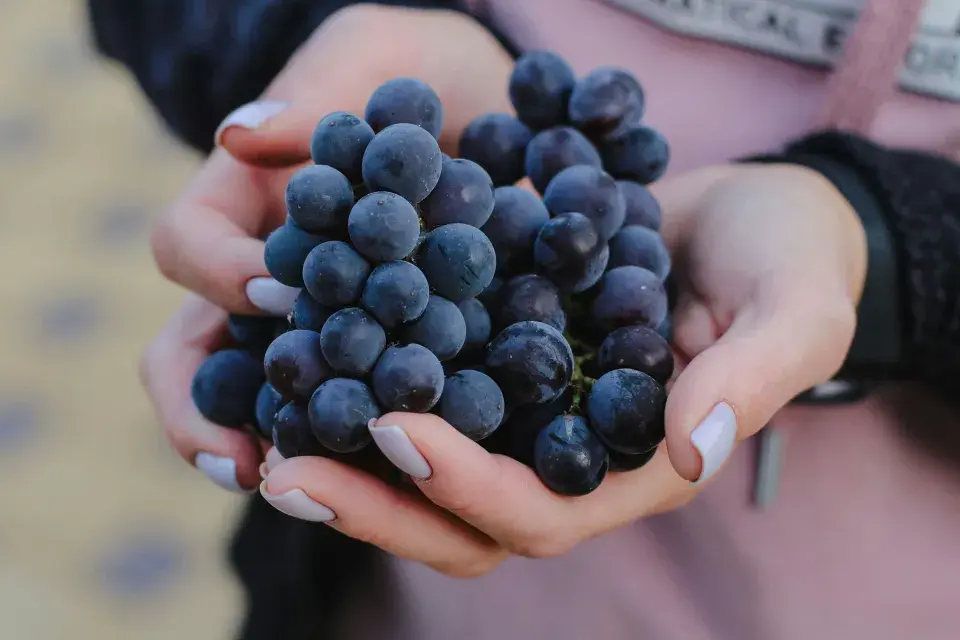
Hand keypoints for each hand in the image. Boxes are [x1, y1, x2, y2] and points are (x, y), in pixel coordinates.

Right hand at [142, 5, 512, 489]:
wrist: (490, 111)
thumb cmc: (421, 69)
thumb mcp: (374, 56)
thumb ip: (317, 89)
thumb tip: (240, 132)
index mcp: (245, 203)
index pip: (186, 245)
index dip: (219, 277)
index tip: (283, 296)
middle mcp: (265, 273)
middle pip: (194, 351)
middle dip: (204, 408)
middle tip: (244, 461)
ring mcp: (317, 320)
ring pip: (261, 397)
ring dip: (272, 444)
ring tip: (302, 489)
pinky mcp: (379, 352)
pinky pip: (350, 403)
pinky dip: (359, 436)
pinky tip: (398, 463)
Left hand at [259, 163, 866, 574]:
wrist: (753, 212)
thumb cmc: (788, 261)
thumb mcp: (794, 311)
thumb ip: (752, 380)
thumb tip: (692, 453)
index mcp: (636, 468)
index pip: (542, 511)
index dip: (469, 486)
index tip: (397, 431)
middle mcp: (571, 455)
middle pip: (461, 513)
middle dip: (376, 501)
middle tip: (283, 469)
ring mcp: (531, 410)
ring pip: (429, 464)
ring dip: (350, 453)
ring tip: (266, 424)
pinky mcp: (505, 355)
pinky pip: (429, 386)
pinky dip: (370, 380)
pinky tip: (307, 352)